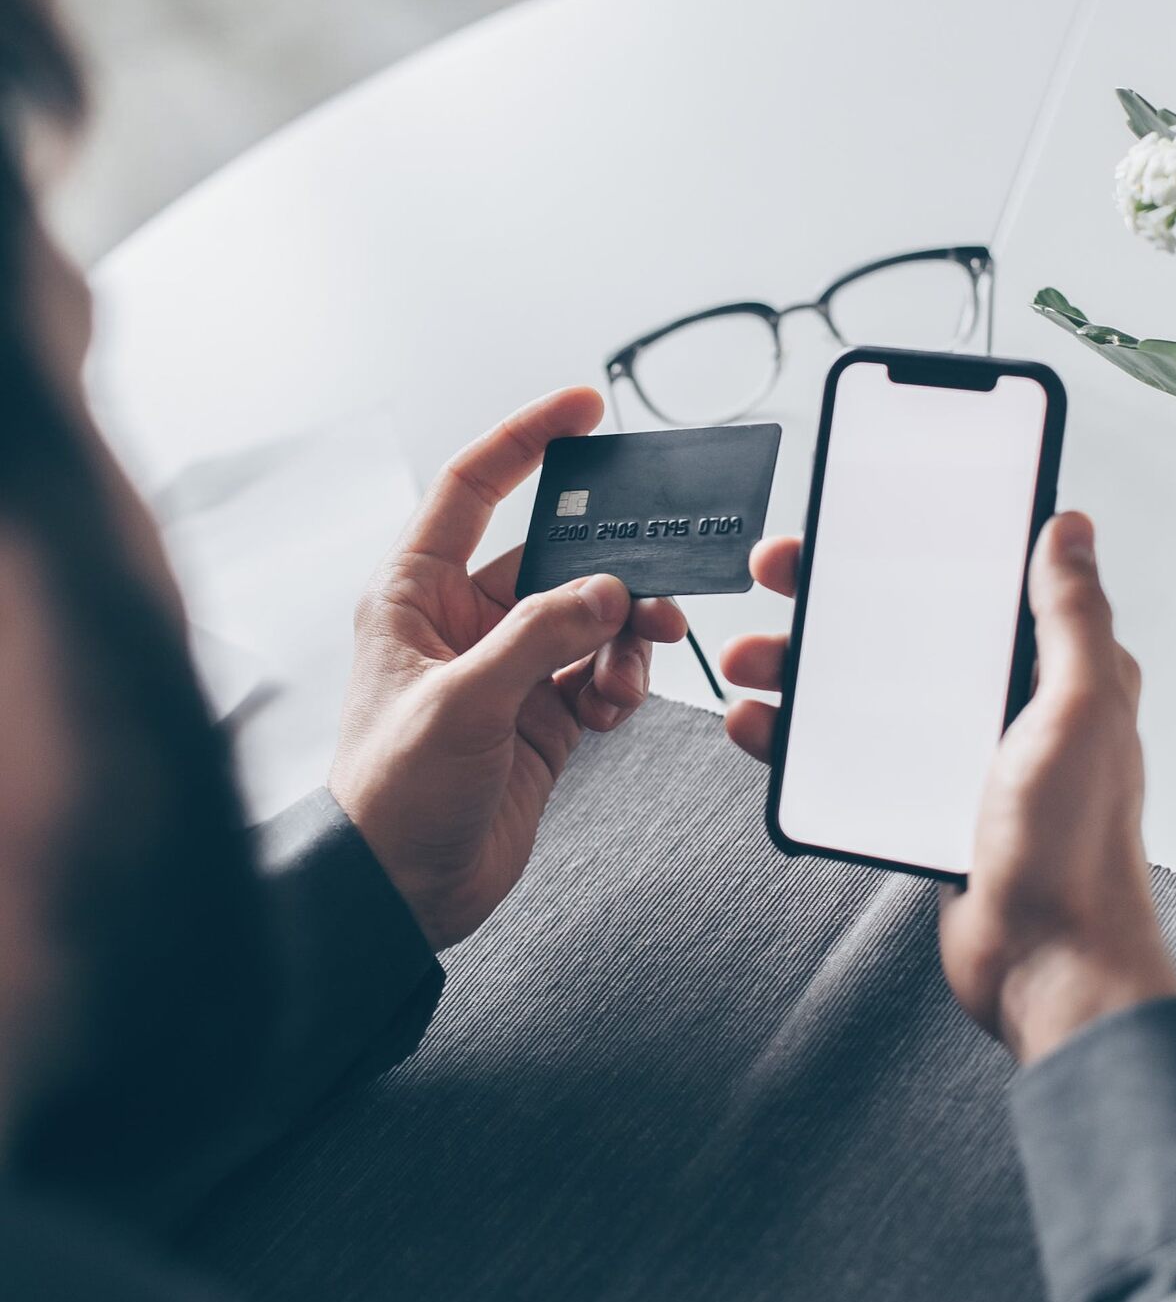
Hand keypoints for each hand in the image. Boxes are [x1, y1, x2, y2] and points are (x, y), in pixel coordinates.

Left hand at [329, 387, 685, 949]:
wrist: (399, 895)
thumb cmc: (390, 795)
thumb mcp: (460, 704)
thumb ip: (537, 637)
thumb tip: (605, 591)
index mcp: (414, 594)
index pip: (472, 489)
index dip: (527, 440)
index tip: (585, 407)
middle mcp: (461, 621)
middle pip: (553, 556)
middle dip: (608, 563)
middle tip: (658, 569)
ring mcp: (506, 668)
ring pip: (588, 616)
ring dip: (623, 631)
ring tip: (636, 658)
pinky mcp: (540, 716)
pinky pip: (599, 671)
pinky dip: (620, 680)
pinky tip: (613, 704)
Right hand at [721, 512, 1175, 1064]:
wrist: (1046, 965)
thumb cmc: (1076, 847)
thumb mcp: (1080, 709)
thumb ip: (1071, 616)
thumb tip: (1068, 528)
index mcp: (1050, 672)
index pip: (971, 583)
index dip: (908, 546)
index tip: (850, 525)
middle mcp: (1003, 706)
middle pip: (900, 628)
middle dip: (830, 602)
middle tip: (773, 579)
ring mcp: (954, 756)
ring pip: (860, 690)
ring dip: (798, 669)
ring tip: (748, 663)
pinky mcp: (916, 802)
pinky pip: (844, 755)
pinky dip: (795, 739)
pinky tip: (757, 726)